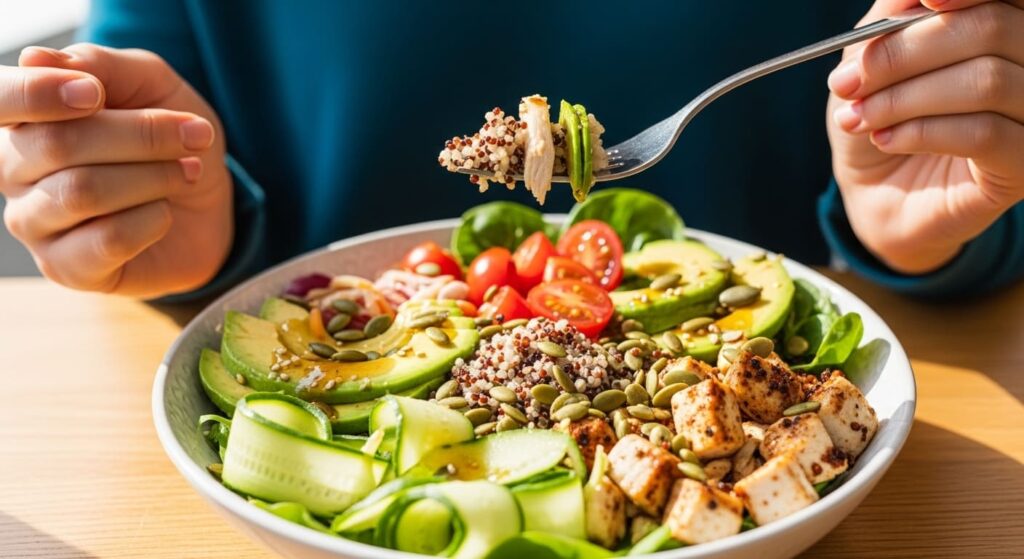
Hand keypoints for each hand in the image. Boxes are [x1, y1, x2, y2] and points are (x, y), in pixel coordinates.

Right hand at [0, 44, 231, 296]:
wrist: (206, 204)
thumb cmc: (167, 139)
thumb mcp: (150, 85)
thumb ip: (101, 66)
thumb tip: (35, 58)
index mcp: (23, 119)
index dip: (36, 93)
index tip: (94, 92)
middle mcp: (13, 170)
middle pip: (58, 145)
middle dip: (141, 135)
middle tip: (195, 135)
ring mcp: (34, 224)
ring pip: (82, 192)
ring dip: (154, 176)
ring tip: (188, 172)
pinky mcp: (67, 268)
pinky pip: (106, 240)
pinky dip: (152, 219)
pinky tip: (164, 213)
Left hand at [826, 0, 1023, 273]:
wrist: (876, 189)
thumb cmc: (881, 111)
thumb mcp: (872, 54)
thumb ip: (895, 15)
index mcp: (1006, 23)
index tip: (924, 1)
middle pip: (991, 28)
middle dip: (904, 54)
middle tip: (847, 82)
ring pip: (987, 81)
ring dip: (902, 99)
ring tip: (857, 117)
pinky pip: (983, 133)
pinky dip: (921, 132)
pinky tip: (885, 139)